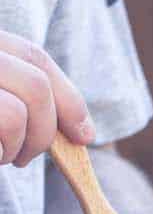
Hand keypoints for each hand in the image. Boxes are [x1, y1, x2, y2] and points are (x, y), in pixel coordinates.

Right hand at [0, 30, 94, 166]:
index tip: (84, 135)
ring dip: (24, 144)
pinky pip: (8, 120)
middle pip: (37, 82)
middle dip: (47, 130)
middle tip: (27, 157)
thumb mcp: (4, 92)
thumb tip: (84, 131)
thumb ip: (27, 97)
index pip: (35, 56)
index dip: (68, 98)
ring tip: (3, 157)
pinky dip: (5, 150)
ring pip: (23, 106)